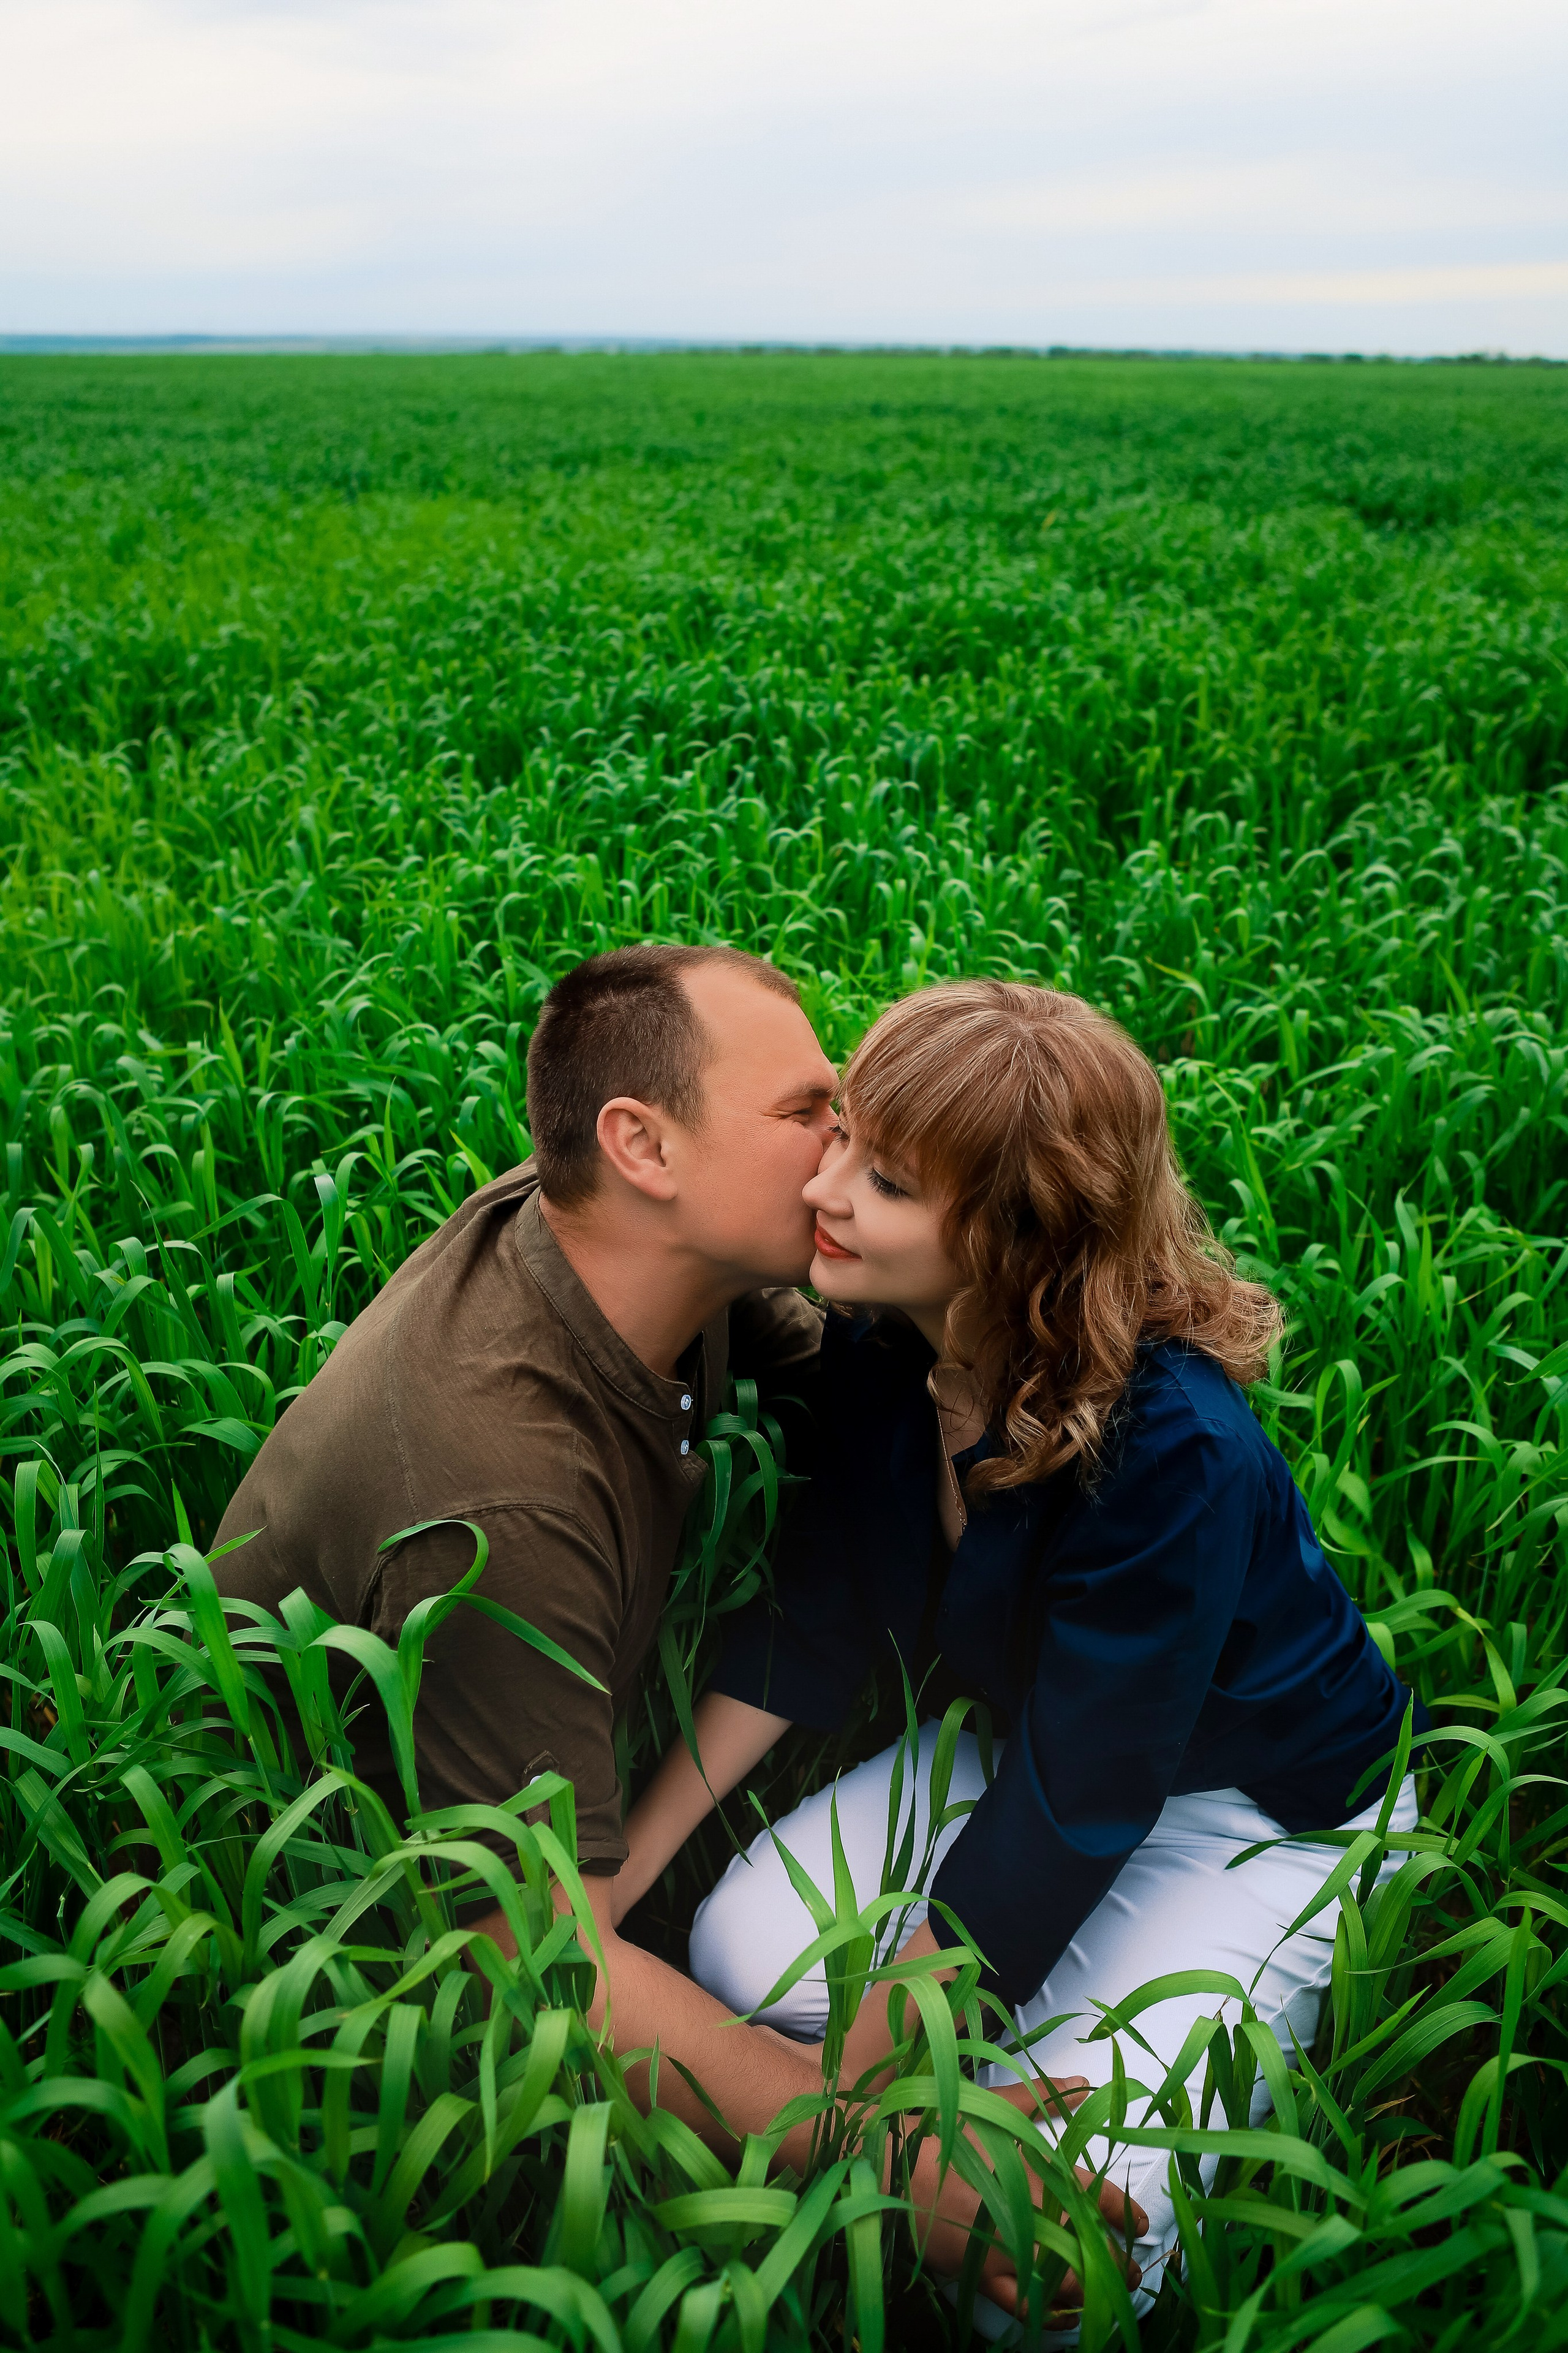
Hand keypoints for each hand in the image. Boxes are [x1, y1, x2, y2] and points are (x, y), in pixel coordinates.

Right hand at [903, 2076, 1145, 2322]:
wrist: (898, 2169)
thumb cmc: (951, 2134)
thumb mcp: (998, 2108)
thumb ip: (1044, 2097)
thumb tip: (1083, 2081)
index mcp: (1043, 2173)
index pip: (1101, 2199)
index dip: (1128, 2215)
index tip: (1143, 2225)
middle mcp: (1035, 2216)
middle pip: (1093, 2250)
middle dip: (1119, 2265)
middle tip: (1132, 2271)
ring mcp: (1011, 2251)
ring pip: (1067, 2285)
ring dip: (1094, 2293)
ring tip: (1108, 2297)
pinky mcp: (986, 2276)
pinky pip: (1027, 2307)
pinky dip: (1052, 2316)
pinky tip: (1065, 2316)